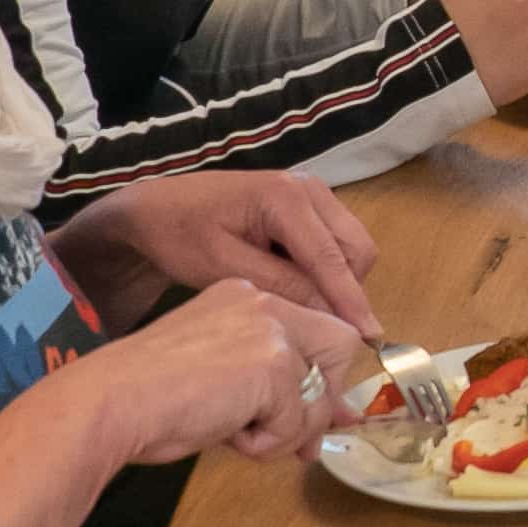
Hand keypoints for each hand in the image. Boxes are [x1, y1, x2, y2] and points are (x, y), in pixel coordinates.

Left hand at [48, 171, 380, 333]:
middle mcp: (310, 189)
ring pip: (351, 248)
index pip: (332, 259)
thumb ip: (280, 286)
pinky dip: (324, 269)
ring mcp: (312, 193)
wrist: (156, 208)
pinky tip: (289, 282)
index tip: (370, 337)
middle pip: (356, 250)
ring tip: (292, 300)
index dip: (351, 301)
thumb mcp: (225, 267)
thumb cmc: (181, 235)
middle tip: (314, 324)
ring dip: (335, 280)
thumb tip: (329, 315)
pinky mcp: (309, 204)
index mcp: (286, 198)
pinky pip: (335, 242)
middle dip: (345, 289)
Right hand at [71, 278, 372, 467]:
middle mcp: (264, 302)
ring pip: (320, 396)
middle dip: (323, 404)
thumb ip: (275, 387)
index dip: (321, 379)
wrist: (110, 402)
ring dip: (285, 433)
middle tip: (301, 446)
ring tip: (236, 435)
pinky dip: (267, 444)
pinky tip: (227, 434)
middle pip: (339, 348)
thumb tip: (339, 417)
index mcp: (245, 297)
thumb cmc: (148, 398)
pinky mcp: (274, 364)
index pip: (317, 330)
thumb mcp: (222, 381)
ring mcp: (272, 329)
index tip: (309, 418)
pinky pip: (297, 423)